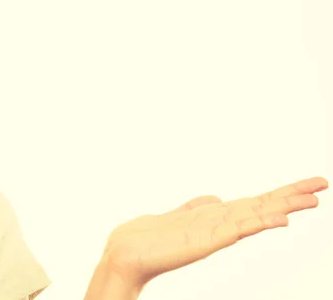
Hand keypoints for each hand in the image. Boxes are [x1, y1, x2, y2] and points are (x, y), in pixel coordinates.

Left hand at [101, 176, 328, 289]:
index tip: (308, 185)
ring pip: (254, 216)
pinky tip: (277, 219)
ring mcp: (214, 234)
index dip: (280, 193)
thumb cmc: (150, 238)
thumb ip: (197, 207)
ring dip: (282, 207)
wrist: (125, 254)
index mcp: (215, 217)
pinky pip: (235, 230)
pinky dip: (257, 224)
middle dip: (290, 197)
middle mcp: (219, 225)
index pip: (254, 202)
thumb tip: (216, 198)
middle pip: (261, 207)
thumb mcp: (178, 215)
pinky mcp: (204, 241)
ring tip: (312, 200)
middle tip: (322, 187)